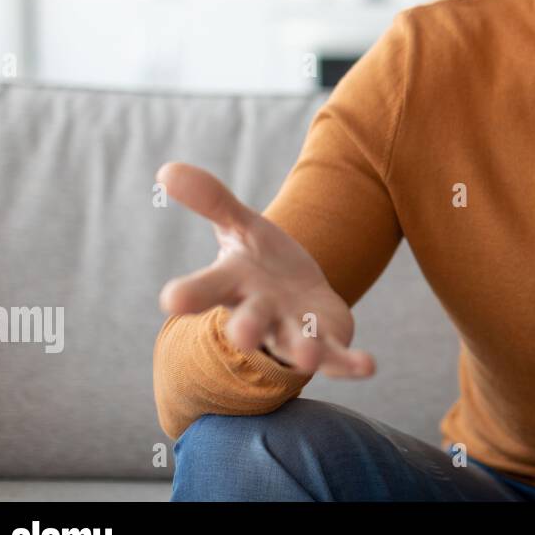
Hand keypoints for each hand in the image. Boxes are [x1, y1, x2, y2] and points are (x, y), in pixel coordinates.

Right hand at [155, 161, 375, 379]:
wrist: (296, 291)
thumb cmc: (259, 261)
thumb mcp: (240, 225)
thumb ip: (211, 200)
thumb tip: (167, 169)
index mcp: (234, 285)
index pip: (207, 288)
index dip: (191, 293)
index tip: (171, 298)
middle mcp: (261, 313)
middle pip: (251, 323)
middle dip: (247, 328)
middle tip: (242, 335)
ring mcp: (293, 331)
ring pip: (295, 345)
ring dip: (302, 351)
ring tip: (308, 357)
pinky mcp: (327, 341)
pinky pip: (338, 356)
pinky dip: (350, 363)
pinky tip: (367, 366)